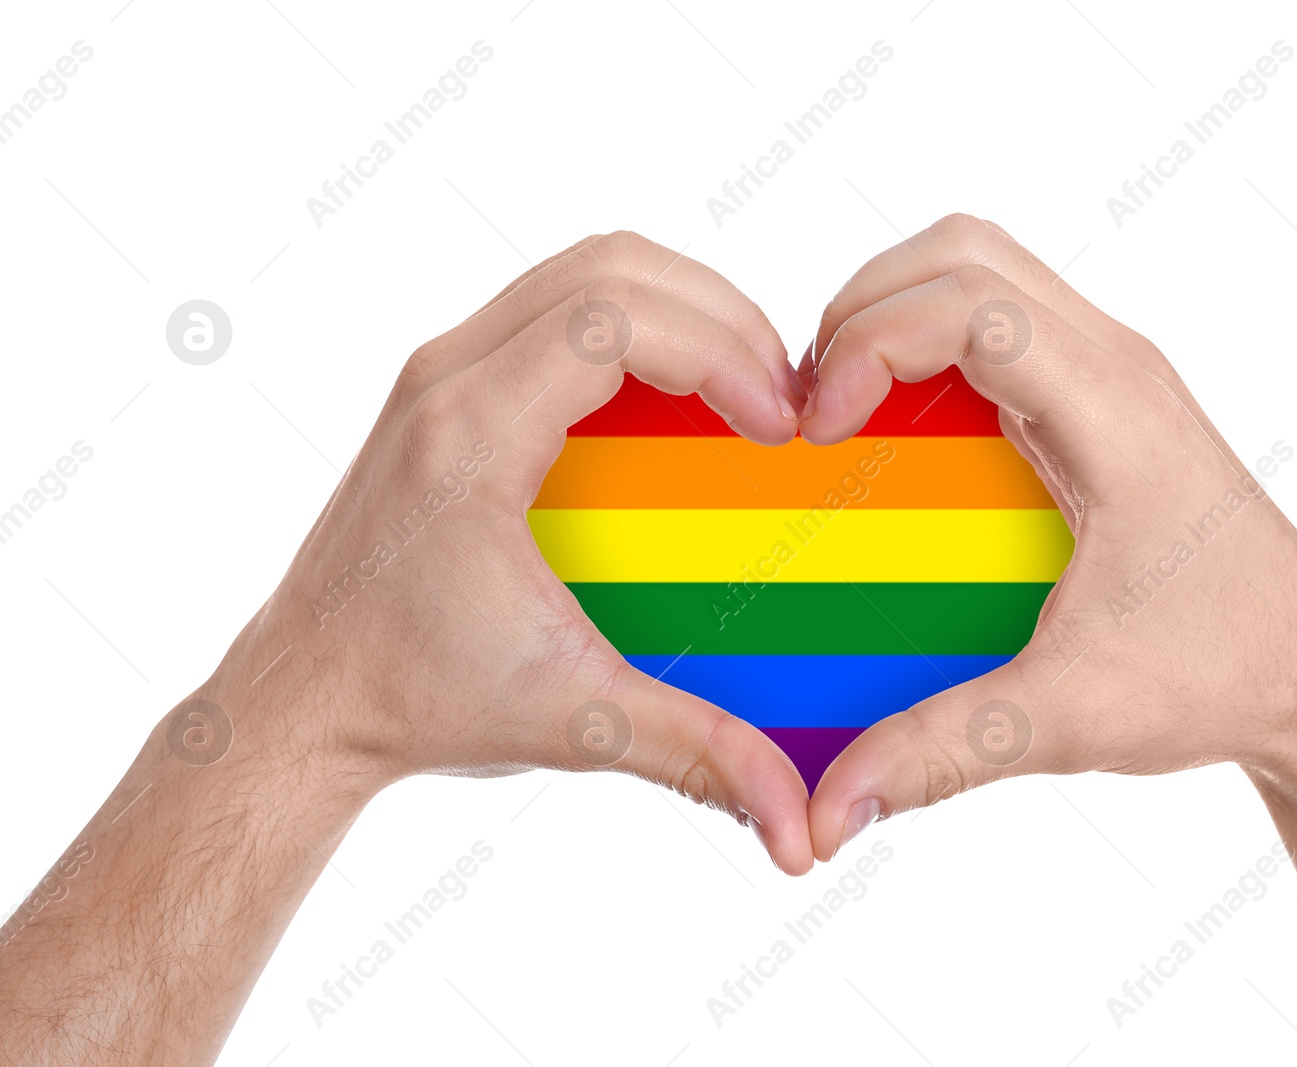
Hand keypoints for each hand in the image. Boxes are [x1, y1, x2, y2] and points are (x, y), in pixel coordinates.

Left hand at [232, 230, 814, 871]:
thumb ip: (693, 753)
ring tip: (745, 385)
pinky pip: (558, 308)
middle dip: (719, 314)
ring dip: (680, 309)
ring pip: (583, 270)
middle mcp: (445, 378)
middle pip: (609, 266)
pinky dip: (638, 328)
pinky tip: (680, 400)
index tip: (779, 423)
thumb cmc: (418, 701)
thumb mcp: (571, 723)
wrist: (305, 699)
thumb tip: (801, 826)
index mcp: (469, 434)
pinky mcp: (446, 386)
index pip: (614, 317)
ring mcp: (440, 372)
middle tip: (782, 393)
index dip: (721, 348)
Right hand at [797, 214, 1296, 1061]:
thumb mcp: (1070, 718)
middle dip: (863, 306)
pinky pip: (1000, 317)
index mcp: (1116, 414)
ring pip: (982, 265)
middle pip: (964, 251)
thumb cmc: (1218, 679)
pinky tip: (898, 423)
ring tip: (842, 402)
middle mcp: (1118, 364)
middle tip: (813, 406)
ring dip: (895, 309)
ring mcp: (1116, 369)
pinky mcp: (1106, 393)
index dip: (871, 340)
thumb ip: (942, 751)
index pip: (972, 304)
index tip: (817, 426)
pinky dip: (929, 338)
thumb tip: (828, 809)